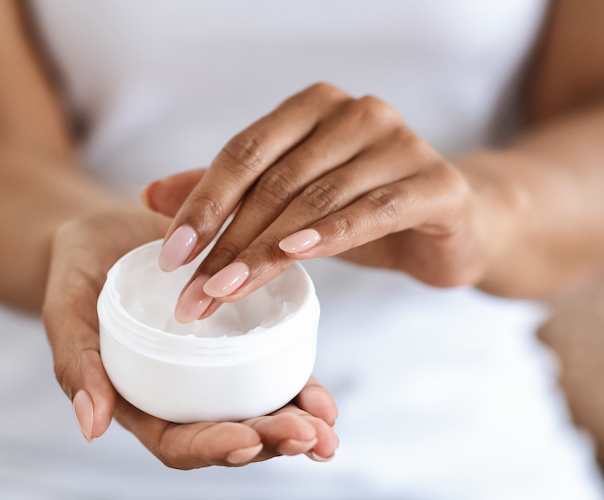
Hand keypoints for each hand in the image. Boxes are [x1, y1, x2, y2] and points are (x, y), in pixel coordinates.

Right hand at [42, 205, 338, 468]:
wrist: (100, 231)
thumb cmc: (74, 273)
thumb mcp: (66, 312)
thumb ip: (77, 364)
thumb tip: (92, 427)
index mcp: (140, 401)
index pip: (178, 441)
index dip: (213, 447)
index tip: (245, 439)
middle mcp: (182, 394)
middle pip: (229, 434)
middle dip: (270, 441)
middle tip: (308, 436)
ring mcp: (214, 370)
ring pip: (259, 410)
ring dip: (297, 426)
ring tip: (329, 430)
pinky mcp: (240, 337)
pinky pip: (274, 368)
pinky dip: (301, 389)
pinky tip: (327, 401)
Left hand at [145, 83, 518, 321]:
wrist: (453, 223)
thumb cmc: (362, 207)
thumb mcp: (290, 199)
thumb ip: (229, 193)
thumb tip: (151, 195)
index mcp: (315, 107)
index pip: (244, 153)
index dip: (203, 203)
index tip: (170, 255)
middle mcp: (358, 112)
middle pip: (275, 182)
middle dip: (227, 243)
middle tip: (193, 293)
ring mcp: (401, 143)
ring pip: (315, 200)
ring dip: (264, 252)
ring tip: (226, 292)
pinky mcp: (437, 183)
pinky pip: (373, 208)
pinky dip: (331, 233)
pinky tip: (295, 256)